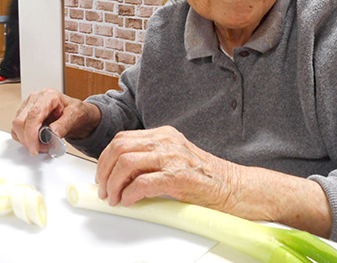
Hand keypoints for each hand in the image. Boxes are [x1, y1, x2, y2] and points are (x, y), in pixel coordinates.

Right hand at [11, 88, 100, 155]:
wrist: (77, 114)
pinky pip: (17, 129)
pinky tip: (36, 141)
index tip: (35, 148)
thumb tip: (52, 132)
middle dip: (29, 140)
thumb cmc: (77, 112)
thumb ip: (64, 124)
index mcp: (49, 96)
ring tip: (42, 145)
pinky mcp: (25, 114)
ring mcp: (29, 105)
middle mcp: (36, 98)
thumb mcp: (76, 116)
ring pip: (17, 126)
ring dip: (27, 140)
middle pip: (21, 121)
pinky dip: (24, 139)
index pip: (34, 114)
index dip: (31, 134)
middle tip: (43, 149)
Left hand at [95, 126, 236, 209]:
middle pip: (119, 149)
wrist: (233, 186)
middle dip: (104, 172)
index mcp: (164, 135)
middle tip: (105, 190)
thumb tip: (121, 173)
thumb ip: (151, 159)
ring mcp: (173, 157)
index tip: (102, 176)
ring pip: (127, 163)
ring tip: (115, 198)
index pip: (122, 139)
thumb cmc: (206, 176)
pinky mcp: (179, 177)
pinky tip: (130, 201)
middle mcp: (167, 141)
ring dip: (114, 184)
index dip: (105, 159)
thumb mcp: (175, 157)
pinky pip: (143, 183)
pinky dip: (129, 194)